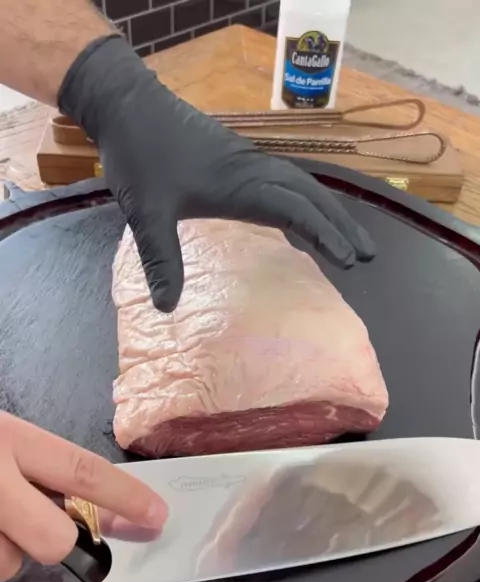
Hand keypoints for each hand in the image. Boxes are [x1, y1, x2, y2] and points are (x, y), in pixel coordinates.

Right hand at [0, 412, 167, 580]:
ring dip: (8, 548)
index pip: (81, 470)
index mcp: (12, 439)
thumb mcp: (3, 435)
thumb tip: (108, 514)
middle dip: (59, 542)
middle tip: (43, 526)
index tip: (157, 515)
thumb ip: (45, 467)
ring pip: (10, 562)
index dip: (125, 497)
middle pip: (54, 539)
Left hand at [58, 35, 375, 312]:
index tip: (349, 262)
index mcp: (240, 185)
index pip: (296, 211)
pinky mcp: (238, 158)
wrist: (127, 104)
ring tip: (349, 239)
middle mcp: (254, 171)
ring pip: (302, 185)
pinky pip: (286, 180)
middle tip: (369, 256)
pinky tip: (301, 216)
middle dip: (342, 226)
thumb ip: (161, 260)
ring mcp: (248, 162)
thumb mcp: (145, 213)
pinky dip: (305, 200)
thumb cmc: (139, 156)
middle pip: (312, 196)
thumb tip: (167, 309)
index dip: (325, 236)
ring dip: (329, 211)